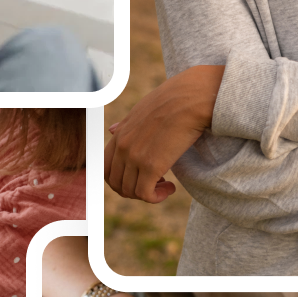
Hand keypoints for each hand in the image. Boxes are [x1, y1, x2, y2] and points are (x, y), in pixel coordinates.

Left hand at [104, 67, 224, 202]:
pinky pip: (145, 194)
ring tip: (166, 184)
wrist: (191, 98)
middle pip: (116, 183)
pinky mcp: (151, 165)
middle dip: (134, 190)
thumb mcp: (142, 110)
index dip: (121, 179)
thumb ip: (126, 125)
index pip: (106, 168)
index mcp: (120, 134)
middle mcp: (123, 147)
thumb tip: (111, 130)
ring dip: (148, 194)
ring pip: (130, 191)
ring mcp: (135, 156)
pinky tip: (171, 188)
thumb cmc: (172, 101)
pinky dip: (156, 197)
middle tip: (154, 184)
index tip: (140, 177)